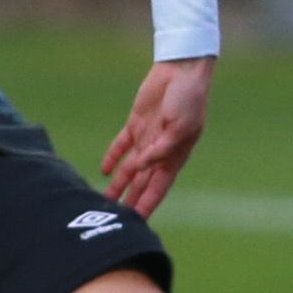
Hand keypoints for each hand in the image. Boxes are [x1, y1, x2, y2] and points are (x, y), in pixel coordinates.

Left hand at [102, 59, 214, 218]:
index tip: (137, 222)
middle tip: (114, 219)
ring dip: (118, 184)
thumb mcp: (180, 127)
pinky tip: (104, 170)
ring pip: (129, 168)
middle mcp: (159, 151)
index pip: (158, 188)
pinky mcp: (136, 123)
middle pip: (141, 183)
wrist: (182, 70)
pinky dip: (113, 157)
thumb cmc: (189, 99)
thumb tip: (141, 167)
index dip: (148, 205)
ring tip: (103, 199)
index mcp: (175, 156)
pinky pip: (121, 145)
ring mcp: (147, 138)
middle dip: (130, 201)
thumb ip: (160, 149)